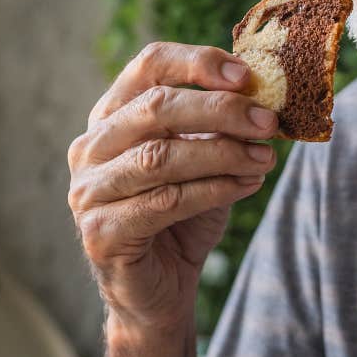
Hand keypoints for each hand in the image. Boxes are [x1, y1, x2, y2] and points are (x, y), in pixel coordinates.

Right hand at [67, 41, 279, 329]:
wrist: (158, 293)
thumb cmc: (181, 220)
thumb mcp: (205, 163)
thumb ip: (221, 129)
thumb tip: (267, 96)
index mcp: (112, 117)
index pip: (148, 66)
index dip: (197, 63)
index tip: (247, 74)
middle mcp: (90, 148)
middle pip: (155, 108)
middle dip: (219, 110)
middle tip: (267, 121)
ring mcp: (88, 191)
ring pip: (160, 156)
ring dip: (222, 154)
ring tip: (265, 158)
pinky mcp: (101, 233)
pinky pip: (165, 202)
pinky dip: (213, 190)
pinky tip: (247, 186)